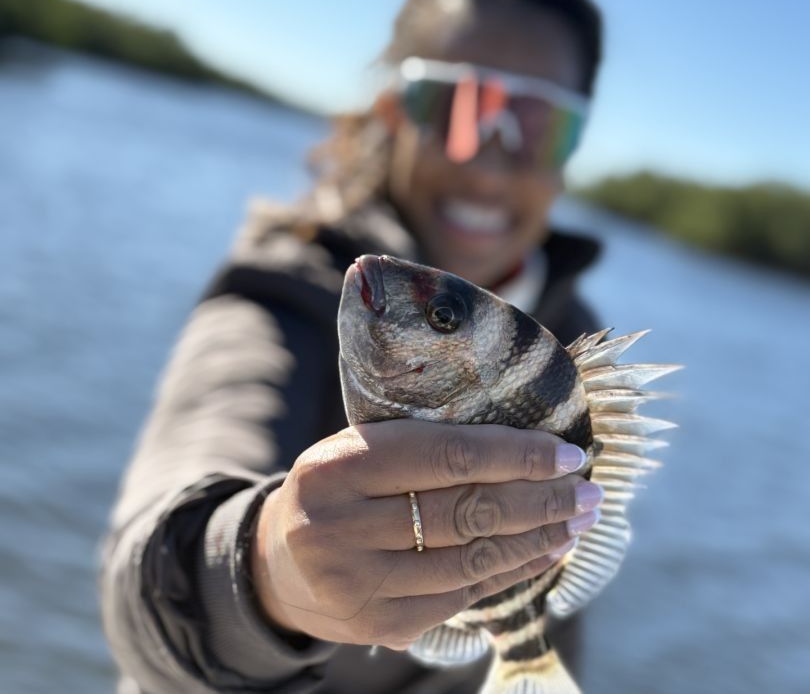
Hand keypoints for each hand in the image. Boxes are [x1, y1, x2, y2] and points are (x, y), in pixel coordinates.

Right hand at [250, 420, 600, 649]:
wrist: (278, 563)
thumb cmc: (336, 488)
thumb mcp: (356, 449)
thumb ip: (420, 444)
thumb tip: (521, 440)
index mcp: (339, 465)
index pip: (446, 457)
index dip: (515, 455)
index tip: (566, 452)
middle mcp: (343, 527)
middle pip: (467, 512)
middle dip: (540, 501)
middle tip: (588, 490)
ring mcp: (361, 584)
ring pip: (473, 560)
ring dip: (538, 539)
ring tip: (579, 519)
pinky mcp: (382, 625)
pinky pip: (465, 596)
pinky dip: (513, 571)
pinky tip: (544, 552)